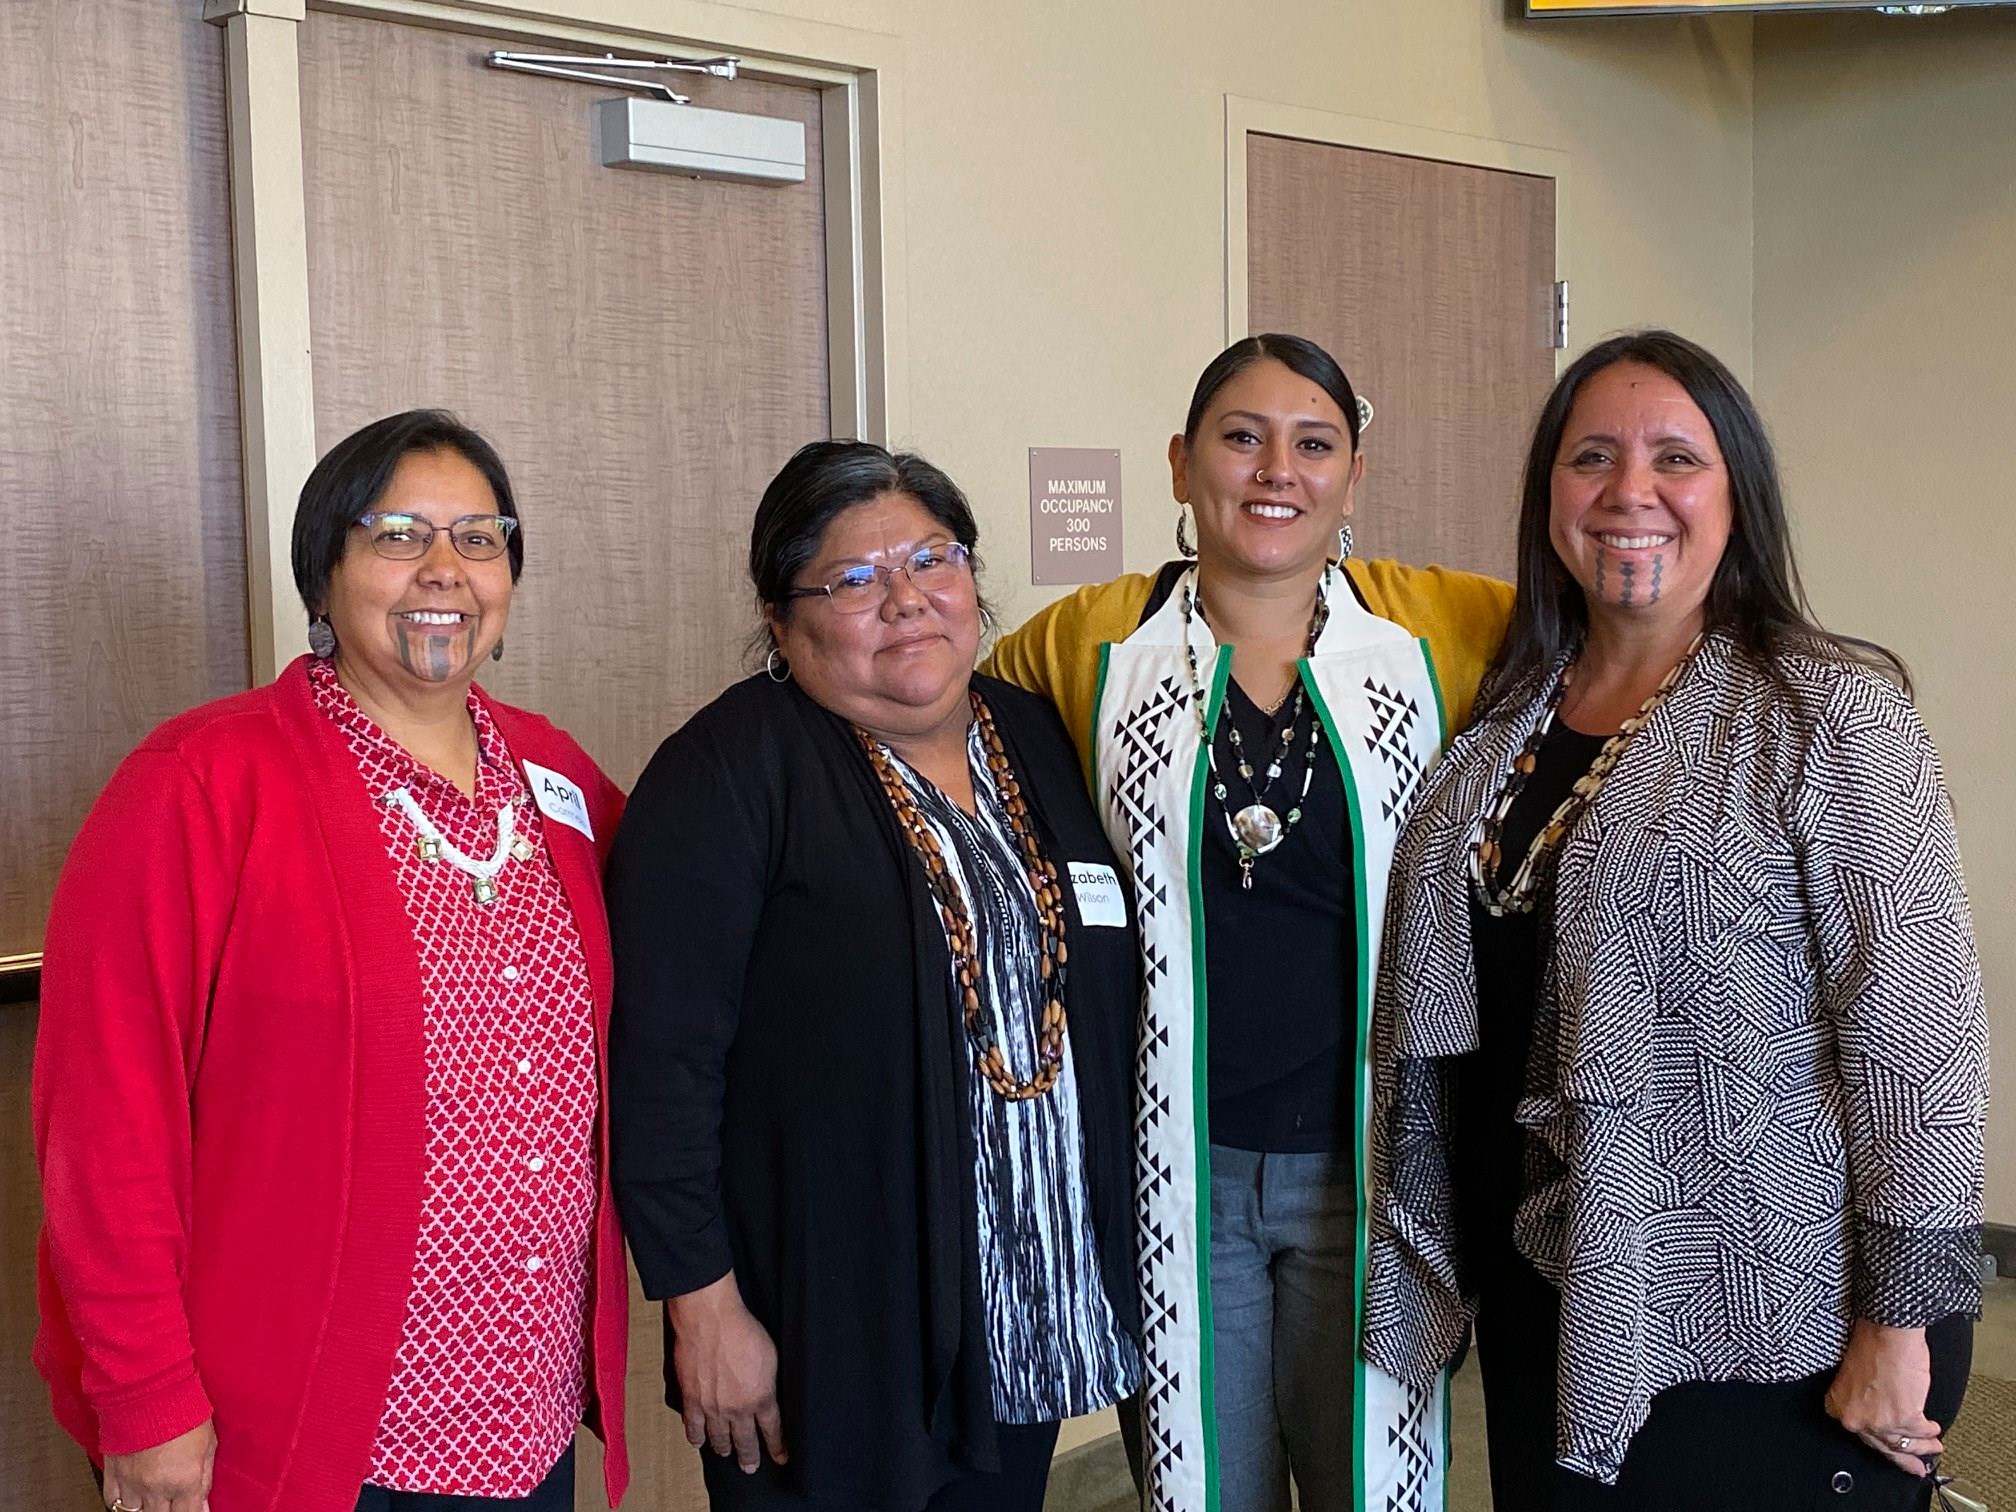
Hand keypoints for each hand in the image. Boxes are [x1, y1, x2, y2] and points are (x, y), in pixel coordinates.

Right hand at [103, 1419, 216, 1511]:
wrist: (148, 1391)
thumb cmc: (182, 1410)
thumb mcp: (208, 1443)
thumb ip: (205, 1478)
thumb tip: (204, 1502)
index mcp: (183, 1480)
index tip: (196, 1510)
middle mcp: (156, 1487)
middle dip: (170, 1511)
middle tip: (175, 1502)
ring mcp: (131, 1483)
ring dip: (148, 1509)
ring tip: (156, 1501)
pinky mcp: (112, 1473)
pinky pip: (113, 1502)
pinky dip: (123, 1504)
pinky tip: (133, 1499)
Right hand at [666, 1273, 786, 1473]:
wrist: (711, 1320)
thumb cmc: (742, 1329)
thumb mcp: (771, 1356)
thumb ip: (769, 1381)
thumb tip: (770, 1391)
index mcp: (761, 1397)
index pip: (773, 1430)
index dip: (777, 1446)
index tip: (781, 1456)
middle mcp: (737, 1409)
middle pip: (745, 1441)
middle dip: (750, 1456)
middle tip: (751, 1466)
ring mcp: (713, 1407)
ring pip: (719, 1439)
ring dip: (724, 1448)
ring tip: (727, 1453)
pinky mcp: (692, 1400)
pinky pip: (693, 1427)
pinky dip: (696, 1437)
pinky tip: (699, 1441)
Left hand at [1825, 1319, 1942, 1476]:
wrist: (1886, 1331)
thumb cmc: (1869, 1344)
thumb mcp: (1853, 1378)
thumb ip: (1862, 1403)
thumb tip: (1881, 1416)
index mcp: (1838, 1406)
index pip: (1860, 1434)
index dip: (1880, 1444)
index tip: (1893, 1452)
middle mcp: (1855, 1419)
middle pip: (1883, 1444)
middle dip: (1903, 1456)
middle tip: (1915, 1466)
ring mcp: (1879, 1421)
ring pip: (1904, 1442)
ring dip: (1921, 1446)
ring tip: (1933, 1445)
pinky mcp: (1904, 1418)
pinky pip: (1920, 1431)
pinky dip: (1929, 1431)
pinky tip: (1934, 1429)